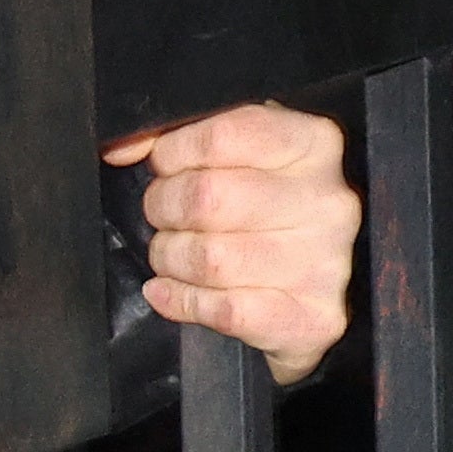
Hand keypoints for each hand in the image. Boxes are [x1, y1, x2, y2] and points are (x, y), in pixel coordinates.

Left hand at [112, 103, 360, 386]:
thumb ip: (184, 137)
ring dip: (170, 257)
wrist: (313, 288)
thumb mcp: (237, 154)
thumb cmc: (265, 209)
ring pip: (210, 258)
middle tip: (162, 214)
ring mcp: (326, 263)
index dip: (175, 151)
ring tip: (169, 254)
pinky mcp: (313, 318)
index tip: (164, 165)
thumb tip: (124, 146)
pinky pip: (224, 311)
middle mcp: (328, 201)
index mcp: (314, 144)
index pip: (224, 133)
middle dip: (164, 207)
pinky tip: (169, 292)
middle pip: (209, 197)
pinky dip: (181, 301)